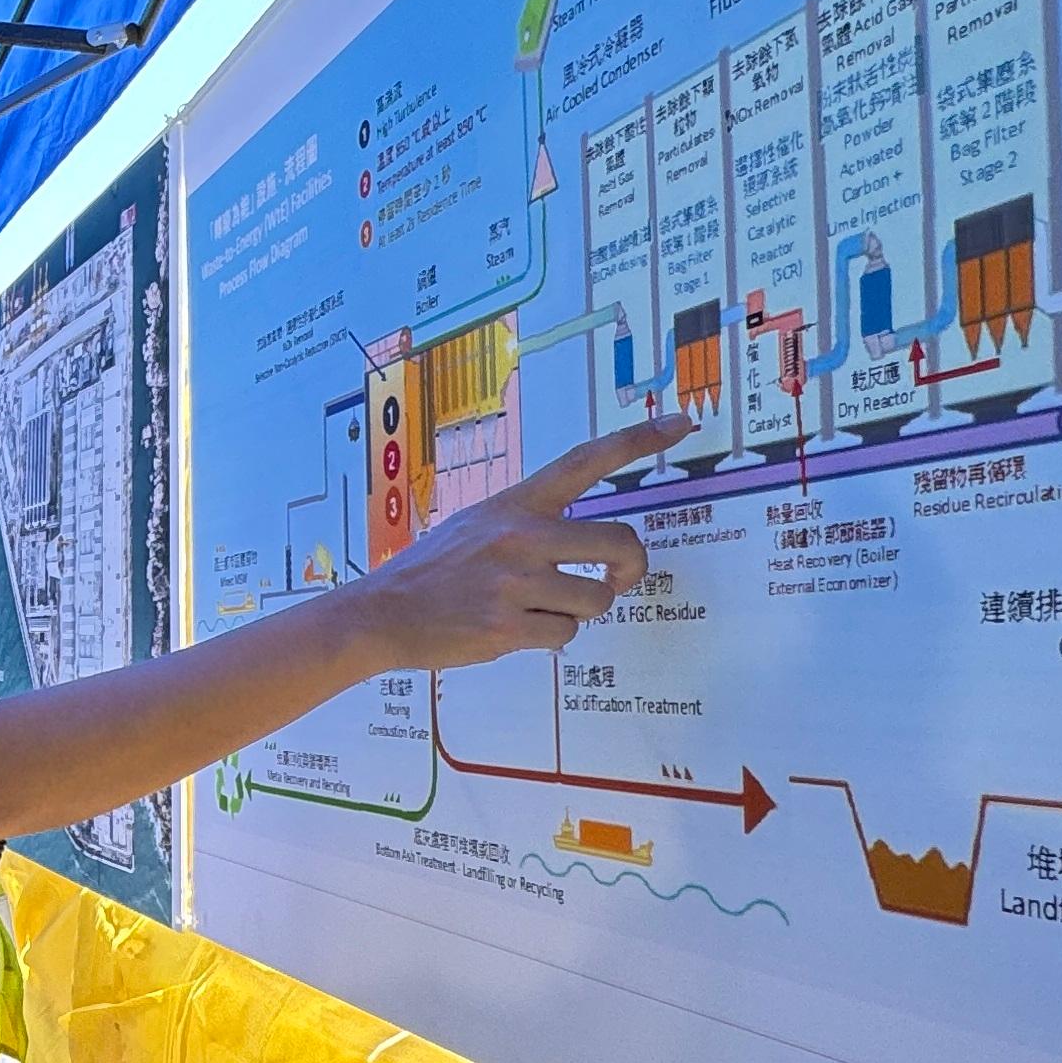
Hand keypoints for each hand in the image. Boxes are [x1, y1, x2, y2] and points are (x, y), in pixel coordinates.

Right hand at [360, 414, 690, 670]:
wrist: (380, 613)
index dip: (639, 439)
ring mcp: (516, 582)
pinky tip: (514, 630)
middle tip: (619, 580)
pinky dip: (550, 638)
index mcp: (516, 504)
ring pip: (595, 600)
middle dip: (630, 569)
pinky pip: (565, 635)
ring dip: (577, 612)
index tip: (681, 423)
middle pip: (619, 543)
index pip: (587, 460)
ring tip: (536, 609)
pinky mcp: (508, 626)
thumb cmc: (432, 571)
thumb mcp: (477, 524)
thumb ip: (528, 524)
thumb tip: (585, 546)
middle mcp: (522, 535)